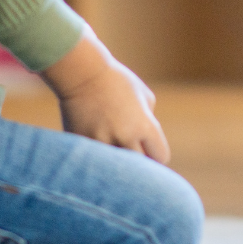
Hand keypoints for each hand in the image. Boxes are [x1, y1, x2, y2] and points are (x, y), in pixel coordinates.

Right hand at [39, 28, 171, 162]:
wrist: (82, 74)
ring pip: (115, 169)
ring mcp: (102, 144)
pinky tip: (95, 144)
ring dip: (116, 163)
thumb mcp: (145, 97)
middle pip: (139, 166)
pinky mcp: (83, 146)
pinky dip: (97, 157)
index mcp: (144, 125)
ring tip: (113, 147)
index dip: (156, 154)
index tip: (149, 149)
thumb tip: (149, 146)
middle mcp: (125, 137)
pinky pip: (95, 162)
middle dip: (138, 161)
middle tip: (132, 152)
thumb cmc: (118, 82)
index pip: (160, 157)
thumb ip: (151, 123)